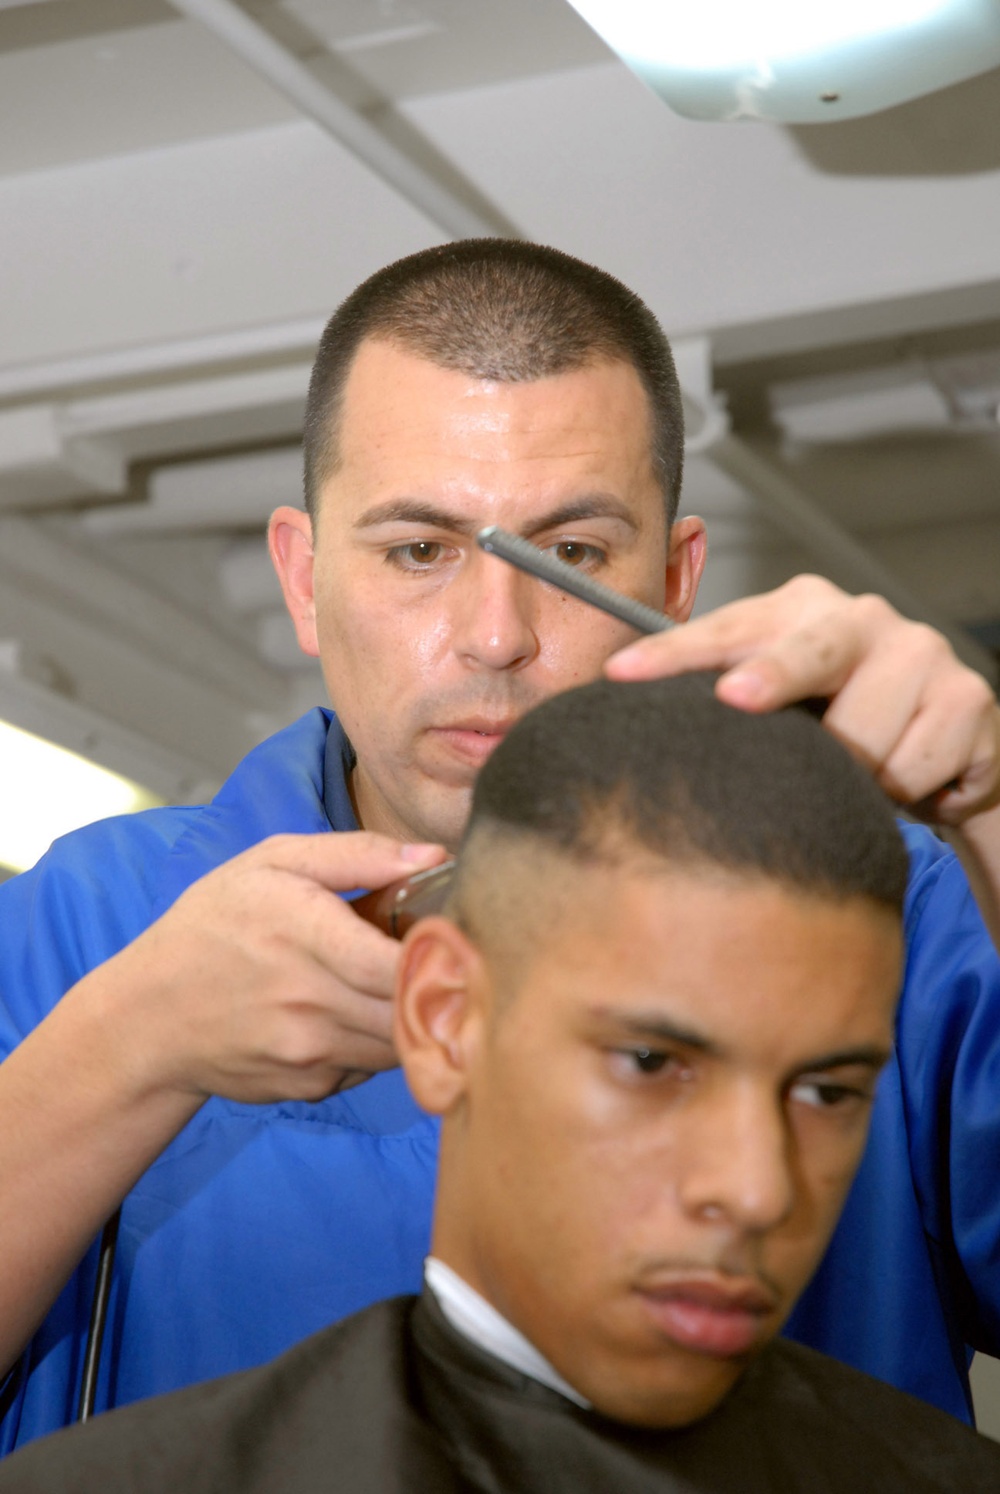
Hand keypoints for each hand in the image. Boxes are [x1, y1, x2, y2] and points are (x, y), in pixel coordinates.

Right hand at [88, 832, 447, 1104]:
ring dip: (412, 1014)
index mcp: (306, 934)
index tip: (459, 933)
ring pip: (402, 1041)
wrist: (149, 1016)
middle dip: (440, 983)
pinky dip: (378, 1041)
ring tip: (397, 980)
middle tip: (444, 955)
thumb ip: (357, 855)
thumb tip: (433, 856)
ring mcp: (310, 1053)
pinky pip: (372, 1066)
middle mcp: (309, 1002)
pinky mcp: (310, 1087)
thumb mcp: (272, 862)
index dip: (444, 951)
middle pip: (414, 1006)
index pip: (402, 960)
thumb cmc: (213, 925)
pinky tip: (356, 1013)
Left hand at [606, 574, 999, 825]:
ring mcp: (920, 652)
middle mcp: (860, 619)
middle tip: (736, 698)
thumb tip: (633, 720)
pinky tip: (910, 782)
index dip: (673, 656)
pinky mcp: (968, 697)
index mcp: (799, 610)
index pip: (725, 631)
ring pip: (864, 736)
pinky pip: (914, 766)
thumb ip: (727, 696)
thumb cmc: (840, 723)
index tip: (623, 674)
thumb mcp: (782, 704)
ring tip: (858, 777)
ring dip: (853, 779)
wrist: (947, 752)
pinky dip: (904, 792)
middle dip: (774, 674)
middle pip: (810, 650)